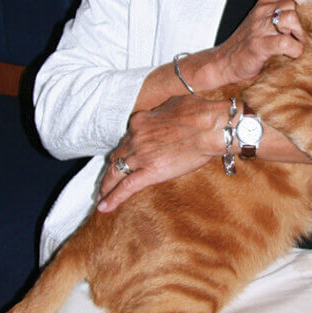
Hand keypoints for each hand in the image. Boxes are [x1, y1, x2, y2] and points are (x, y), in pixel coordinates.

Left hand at [97, 94, 228, 212]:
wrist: (210, 126)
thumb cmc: (199, 113)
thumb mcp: (175, 104)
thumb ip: (164, 113)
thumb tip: (167, 114)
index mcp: (141, 121)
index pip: (127, 137)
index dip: (125, 148)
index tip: (125, 154)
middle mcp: (136, 138)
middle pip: (117, 155)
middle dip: (112, 167)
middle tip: (107, 178)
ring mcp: (141, 156)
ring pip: (115, 173)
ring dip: (106, 185)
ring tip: (101, 196)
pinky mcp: (150, 173)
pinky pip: (126, 188)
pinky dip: (113, 199)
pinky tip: (104, 207)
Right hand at [211, 0, 303, 84]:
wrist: (224, 62)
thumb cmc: (250, 44)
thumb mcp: (266, 23)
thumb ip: (285, 15)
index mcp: (267, 2)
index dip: (311, 9)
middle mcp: (263, 10)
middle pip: (298, 3)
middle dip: (309, 21)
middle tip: (310, 36)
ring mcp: (259, 27)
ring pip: (292, 18)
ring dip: (302, 34)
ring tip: (301, 44)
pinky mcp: (258, 45)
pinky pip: (284, 42)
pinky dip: (295, 49)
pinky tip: (293, 54)